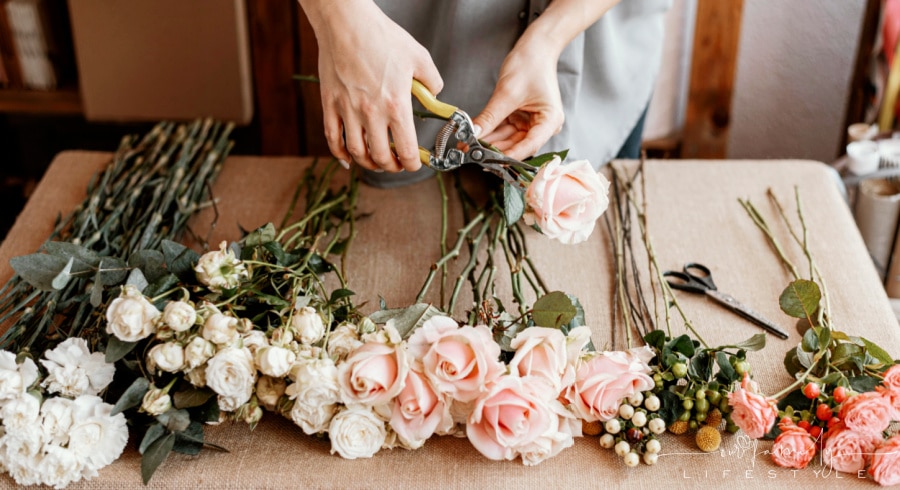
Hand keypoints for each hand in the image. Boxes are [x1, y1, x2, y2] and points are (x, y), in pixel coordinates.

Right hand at [301, 0, 442, 171]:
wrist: (346, 23)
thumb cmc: (382, 37)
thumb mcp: (419, 57)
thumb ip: (433, 82)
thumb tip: (435, 96)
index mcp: (396, 105)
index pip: (406, 149)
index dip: (412, 164)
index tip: (414, 164)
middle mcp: (371, 113)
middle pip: (381, 157)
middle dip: (392, 167)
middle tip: (396, 164)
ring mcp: (347, 110)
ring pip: (357, 152)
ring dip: (368, 164)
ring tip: (377, 162)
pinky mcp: (330, 104)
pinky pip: (332, 138)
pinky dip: (340, 154)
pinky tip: (348, 159)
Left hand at [471, 40, 563, 160]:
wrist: (535, 48)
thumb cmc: (530, 65)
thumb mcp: (507, 93)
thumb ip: (490, 117)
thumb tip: (474, 134)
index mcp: (550, 121)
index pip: (529, 145)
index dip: (508, 155)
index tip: (489, 161)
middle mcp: (543, 125)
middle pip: (517, 145)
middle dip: (494, 150)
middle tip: (472, 153)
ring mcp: (531, 123)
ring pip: (507, 139)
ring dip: (489, 143)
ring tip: (468, 145)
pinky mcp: (520, 118)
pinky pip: (503, 130)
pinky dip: (489, 132)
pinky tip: (474, 136)